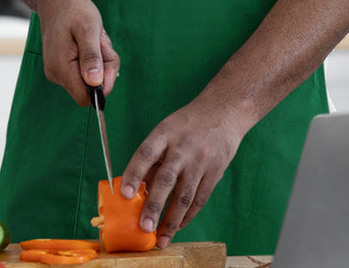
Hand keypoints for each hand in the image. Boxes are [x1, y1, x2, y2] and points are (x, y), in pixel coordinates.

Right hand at [37, 0, 119, 104]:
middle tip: (101, 42)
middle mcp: (56, 74)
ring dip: (99, 60)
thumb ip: (92, 57)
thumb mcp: (89, 29)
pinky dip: (93, 58)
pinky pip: (84, 71)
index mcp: (61, 68)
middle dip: (103, 68)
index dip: (103, 84)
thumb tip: (95, 83)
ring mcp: (57, 72)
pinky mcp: (61, 67)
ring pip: (89, 79)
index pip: (86, 97)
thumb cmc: (74, 10)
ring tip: (93, 38)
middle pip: (90, 88)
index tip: (106, 57)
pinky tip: (88, 41)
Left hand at [120, 96, 244, 248]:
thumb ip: (153, 158)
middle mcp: (182, 147)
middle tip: (144, 228)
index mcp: (165, 132)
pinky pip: (200, 198)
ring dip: (171, 220)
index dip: (134, 174)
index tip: (124, 194)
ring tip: (161, 239)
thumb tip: (137, 189)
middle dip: (154, 206)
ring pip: (185, 195)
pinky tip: (178, 226)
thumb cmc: (188, 124)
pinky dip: (188, 216)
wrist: (224, 111)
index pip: (146, 153)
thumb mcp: (166, 130)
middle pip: (166, 179)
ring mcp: (200, 160)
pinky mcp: (215, 171)